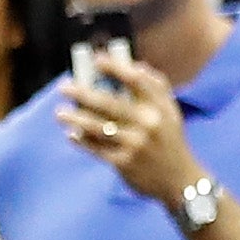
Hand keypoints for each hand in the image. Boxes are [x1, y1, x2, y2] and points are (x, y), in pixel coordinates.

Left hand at [58, 55, 204, 209]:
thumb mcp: (171, 112)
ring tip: (60, 113)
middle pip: (109, 103)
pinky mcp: (124, 163)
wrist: (179, 181)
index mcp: (159, 107)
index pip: (136, 81)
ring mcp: (135, 144)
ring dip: (76, 118)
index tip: (97, 59)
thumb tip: (136, 66)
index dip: (115, 68)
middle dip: (83, 93)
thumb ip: (157, 87)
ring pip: (98, 127)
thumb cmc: (170, 141)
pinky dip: (82, 141)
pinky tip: (72, 135)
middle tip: (64, 87)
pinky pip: (97, 149)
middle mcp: (148, 124)